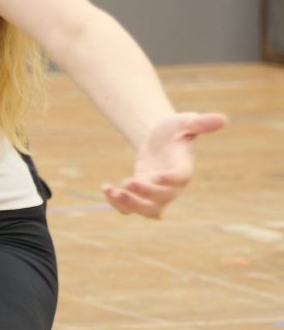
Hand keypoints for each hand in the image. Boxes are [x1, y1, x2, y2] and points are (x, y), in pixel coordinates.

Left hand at [103, 111, 227, 217]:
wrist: (160, 139)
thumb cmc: (175, 129)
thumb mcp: (185, 122)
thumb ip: (201, 123)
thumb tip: (223, 119)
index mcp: (183, 168)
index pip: (180, 179)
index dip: (169, 180)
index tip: (155, 175)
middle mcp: (172, 186)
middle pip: (162, 199)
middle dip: (144, 193)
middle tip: (128, 181)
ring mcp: (156, 192)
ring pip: (147, 210)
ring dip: (130, 205)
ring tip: (114, 191)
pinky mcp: (141, 193)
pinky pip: (131, 208)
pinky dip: (117, 204)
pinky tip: (106, 188)